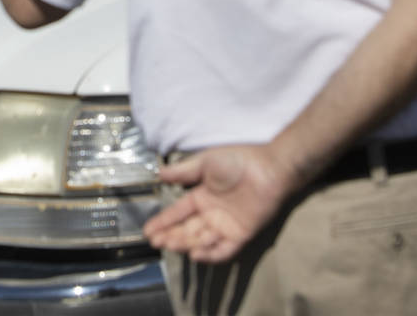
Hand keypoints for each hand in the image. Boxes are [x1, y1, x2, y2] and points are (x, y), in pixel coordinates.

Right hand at [142, 145, 297, 262]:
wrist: (268, 168)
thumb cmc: (238, 160)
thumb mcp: (205, 162)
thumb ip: (183, 171)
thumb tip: (159, 174)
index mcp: (201, 197)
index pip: (177, 213)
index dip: (163, 222)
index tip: (148, 230)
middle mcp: (211, 214)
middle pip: (186, 229)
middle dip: (170, 236)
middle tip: (155, 242)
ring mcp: (225, 225)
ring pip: (201, 241)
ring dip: (185, 244)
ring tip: (169, 244)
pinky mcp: (241, 234)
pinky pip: (223, 250)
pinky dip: (210, 255)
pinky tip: (195, 255)